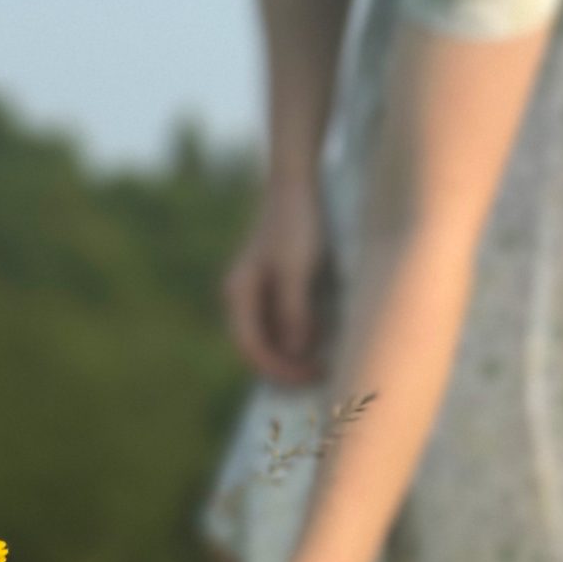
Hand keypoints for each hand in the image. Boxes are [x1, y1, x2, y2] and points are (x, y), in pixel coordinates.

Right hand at [222, 176, 326, 385]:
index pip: (252, 348)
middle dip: (286, 367)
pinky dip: (300, 337)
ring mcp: (258, 292)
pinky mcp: (276, 285)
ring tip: (323, 364)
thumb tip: (296, 355)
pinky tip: (322, 341)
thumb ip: (295, 313)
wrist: (298, 184)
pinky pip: (283, 322)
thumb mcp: (297, 270)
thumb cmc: (297, 224)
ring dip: (293, 355)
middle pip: (258, 347)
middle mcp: (243, 297)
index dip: (281, 369)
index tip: (314, 377)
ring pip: (271, 337)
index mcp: (239, 294)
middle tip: (322, 376)